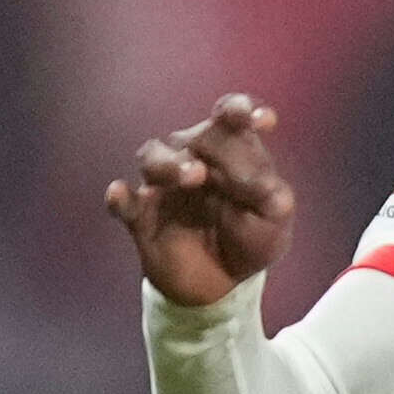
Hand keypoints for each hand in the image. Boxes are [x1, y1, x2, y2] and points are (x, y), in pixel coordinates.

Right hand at [106, 95, 295, 304]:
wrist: (223, 283)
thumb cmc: (251, 239)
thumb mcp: (274, 220)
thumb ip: (271, 196)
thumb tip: (257, 180)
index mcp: (230, 154)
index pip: (229, 120)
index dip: (238, 110)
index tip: (257, 118)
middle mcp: (194, 159)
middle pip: (193, 136)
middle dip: (210, 143)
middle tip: (227, 163)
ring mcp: (165, 186)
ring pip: (153, 157)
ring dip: (169, 163)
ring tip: (193, 176)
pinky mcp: (142, 216)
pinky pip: (124, 203)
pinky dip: (120, 197)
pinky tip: (119, 193)